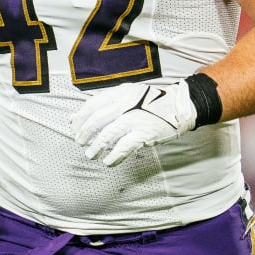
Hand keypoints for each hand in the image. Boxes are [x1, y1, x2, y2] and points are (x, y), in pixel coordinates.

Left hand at [70, 80, 196, 165]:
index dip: (81, 118)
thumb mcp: (128, 95)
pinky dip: (113, 156)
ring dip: (96, 147)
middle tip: (79, 142)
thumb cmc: (151, 101)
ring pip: (107, 134)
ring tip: (91, 155)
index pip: (92, 105)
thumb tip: (77, 116)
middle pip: (97, 120)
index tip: (74, 127)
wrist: (179, 104)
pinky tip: (108, 161)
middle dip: (85, 133)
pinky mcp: (144, 133)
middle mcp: (125, 104)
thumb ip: (105, 104)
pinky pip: (123, 147)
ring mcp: (135, 118)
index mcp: (120, 93)